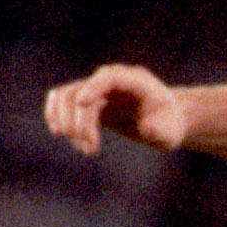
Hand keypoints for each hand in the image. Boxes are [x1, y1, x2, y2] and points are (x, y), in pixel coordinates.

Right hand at [43, 64, 187, 157]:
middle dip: (79, 121)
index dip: (94, 86)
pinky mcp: (89, 100)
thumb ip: (160, 130)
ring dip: (67, 123)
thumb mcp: (170, 131)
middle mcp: (112, 81)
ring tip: (86, 150)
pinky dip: (57, 114)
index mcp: (135, 81)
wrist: (163, 121)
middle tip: (90, 150)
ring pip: (67, 95)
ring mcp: (98, 89)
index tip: (81, 103)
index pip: (109, 76)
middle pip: (82, 90)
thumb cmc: (168, 124)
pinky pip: (63, 100)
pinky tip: (62, 134)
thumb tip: (146, 128)